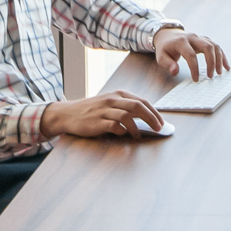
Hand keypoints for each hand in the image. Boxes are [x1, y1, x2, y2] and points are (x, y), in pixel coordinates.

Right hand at [47, 91, 167, 139]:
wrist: (68, 114)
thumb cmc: (92, 110)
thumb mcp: (110, 103)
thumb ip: (126, 107)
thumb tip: (147, 117)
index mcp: (118, 94)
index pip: (142, 101)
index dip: (154, 112)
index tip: (162, 122)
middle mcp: (112, 100)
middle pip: (138, 106)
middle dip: (152, 118)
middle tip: (159, 129)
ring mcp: (104, 111)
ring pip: (127, 116)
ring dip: (137, 128)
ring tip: (139, 136)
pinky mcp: (97, 122)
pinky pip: (114, 126)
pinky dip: (122, 131)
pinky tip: (124, 135)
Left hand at [153, 26, 230, 79]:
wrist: (168, 34)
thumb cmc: (165, 48)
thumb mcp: (161, 56)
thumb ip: (168, 64)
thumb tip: (175, 72)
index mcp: (181, 42)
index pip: (190, 55)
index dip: (194, 68)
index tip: (196, 79)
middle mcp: (192, 38)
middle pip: (207, 47)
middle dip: (211, 62)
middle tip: (211, 76)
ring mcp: (200, 38)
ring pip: (214, 46)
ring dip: (219, 59)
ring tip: (220, 72)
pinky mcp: (205, 40)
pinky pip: (216, 46)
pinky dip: (222, 56)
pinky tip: (226, 66)